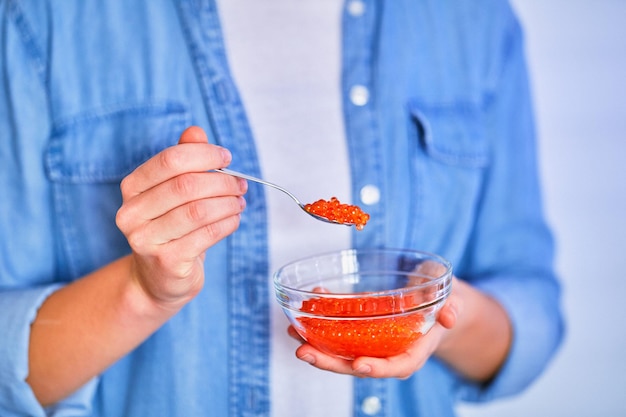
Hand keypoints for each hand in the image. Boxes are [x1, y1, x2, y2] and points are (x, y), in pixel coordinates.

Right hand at [115, 126, 246, 308]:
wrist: (158, 279)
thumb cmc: (171, 228)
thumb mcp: (174, 192)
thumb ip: (184, 160)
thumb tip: (195, 131)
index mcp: (132, 188)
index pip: (170, 160)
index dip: (203, 155)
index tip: (227, 158)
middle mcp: (132, 213)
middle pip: (186, 185)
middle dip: (221, 181)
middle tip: (241, 183)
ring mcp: (145, 240)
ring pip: (198, 211)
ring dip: (228, 203)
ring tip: (240, 202)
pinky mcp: (166, 262)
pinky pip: (206, 235)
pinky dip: (227, 224)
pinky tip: (234, 220)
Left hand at [290, 279, 460, 378]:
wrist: (434, 302)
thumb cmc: (443, 303)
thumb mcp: (453, 301)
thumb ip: (453, 307)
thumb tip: (450, 316)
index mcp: (413, 352)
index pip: (395, 367)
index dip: (376, 368)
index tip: (357, 365)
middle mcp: (389, 353)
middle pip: (357, 365)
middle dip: (329, 362)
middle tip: (304, 352)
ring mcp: (372, 345)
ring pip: (341, 353)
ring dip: (316, 345)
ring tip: (293, 332)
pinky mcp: (361, 333)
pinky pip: (339, 333)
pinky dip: (321, 323)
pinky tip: (306, 308)